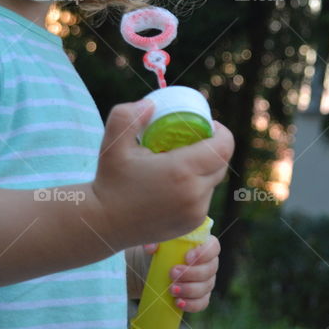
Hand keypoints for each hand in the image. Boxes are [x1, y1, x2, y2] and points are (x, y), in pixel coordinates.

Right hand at [91, 100, 234, 250]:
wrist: (104, 224)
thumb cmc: (109, 181)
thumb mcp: (113, 144)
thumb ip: (128, 117)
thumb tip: (151, 104)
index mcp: (182, 171)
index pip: (224, 147)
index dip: (222, 132)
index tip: (208, 125)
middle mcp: (194, 194)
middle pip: (221, 163)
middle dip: (213, 149)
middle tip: (193, 140)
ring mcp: (195, 212)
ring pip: (213, 181)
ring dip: (204, 169)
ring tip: (181, 162)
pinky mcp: (192, 224)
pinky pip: (205, 198)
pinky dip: (197, 187)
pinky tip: (177, 183)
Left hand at [144, 235, 219, 311]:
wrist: (156, 273)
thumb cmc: (162, 254)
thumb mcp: (158, 246)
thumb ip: (155, 242)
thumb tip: (150, 247)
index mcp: (203, 246)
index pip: (213, 247)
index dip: (203, 253)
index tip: (187, 258)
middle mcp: (209, 264)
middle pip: (210, 269)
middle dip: (191, 273)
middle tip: (172, 273)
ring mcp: (207, 282)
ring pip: (206, 287)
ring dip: (189, 289)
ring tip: (171, 289)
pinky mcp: (202, 297)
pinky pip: (202, 303)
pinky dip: (191, 304)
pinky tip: (178, 302)